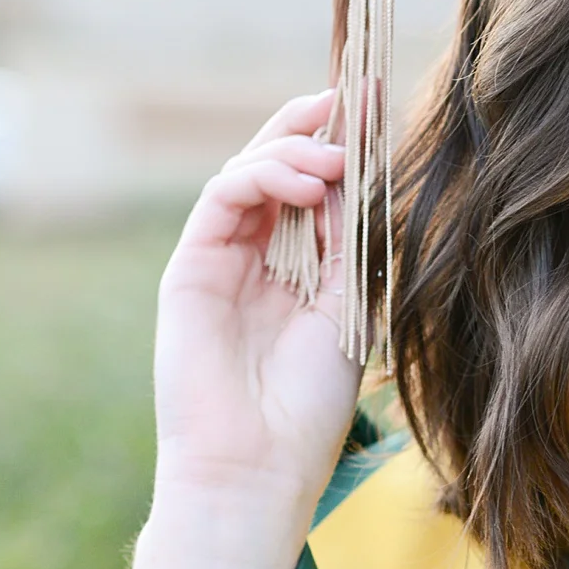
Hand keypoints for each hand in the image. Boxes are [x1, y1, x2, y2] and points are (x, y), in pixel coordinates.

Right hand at [151, 92, 363, 531]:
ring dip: (295, 154)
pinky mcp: (189, 268)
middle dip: (316, 131)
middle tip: (354, 100)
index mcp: (301, 278)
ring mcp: (220, 262)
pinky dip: (262, 178)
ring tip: (335, 160)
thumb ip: (350, 250)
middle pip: (282, 174)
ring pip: (250, 175)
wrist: (254, 468)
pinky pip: (222, 199)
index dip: (346, 151)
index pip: (321, 197)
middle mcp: (259, 263)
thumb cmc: (307, 413)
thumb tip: (359, 180)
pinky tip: (306, 184)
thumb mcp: (348, 318)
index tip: (379, 109)